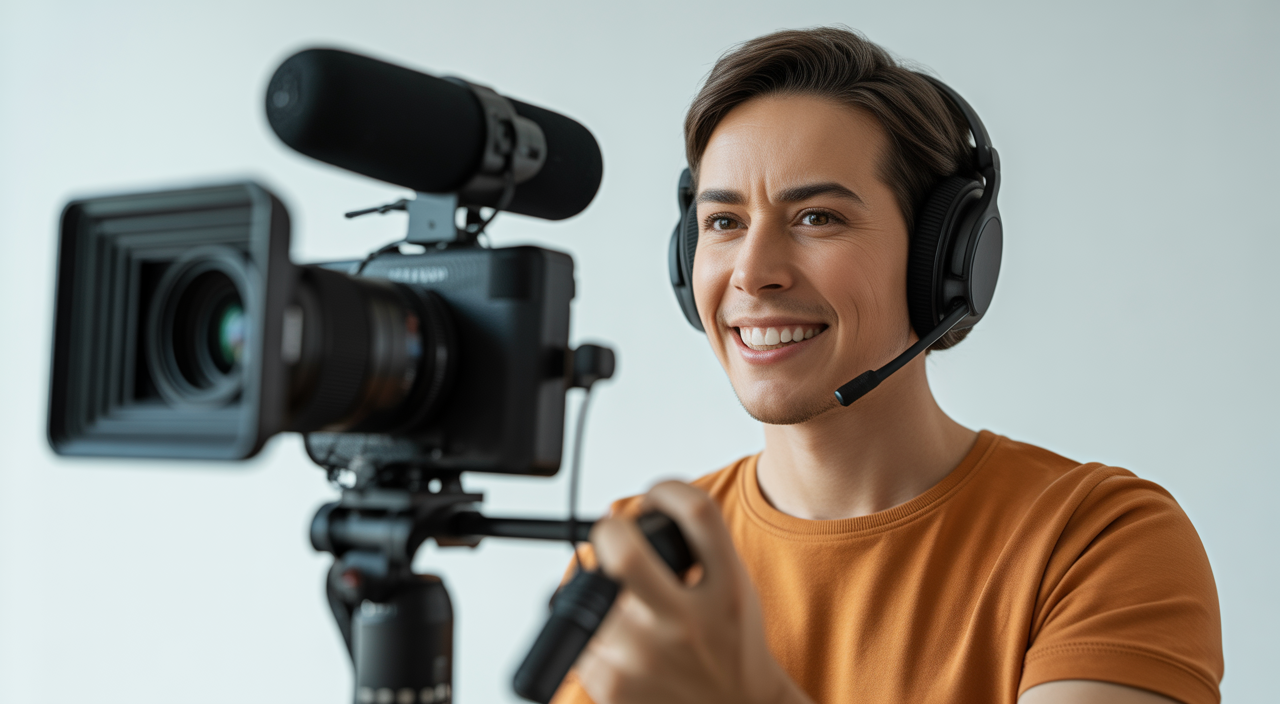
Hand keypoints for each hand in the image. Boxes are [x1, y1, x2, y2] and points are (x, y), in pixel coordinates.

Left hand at [574, 481, 813, 703]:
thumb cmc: (729, 646)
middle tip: (612, 535)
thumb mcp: (733, 588)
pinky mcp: (615, 686)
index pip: (697, 514)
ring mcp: (649, 658)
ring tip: (622, 605)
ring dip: (600, 592)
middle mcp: (690, 623)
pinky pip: (581, 636)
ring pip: (593, 595)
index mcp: (725, 591)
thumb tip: (639, 516)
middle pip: (624, 554)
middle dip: (609, 532)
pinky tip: (618, 641)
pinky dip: (593, 632)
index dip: (668, 489)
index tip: (657, 495)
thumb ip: (701, 549)